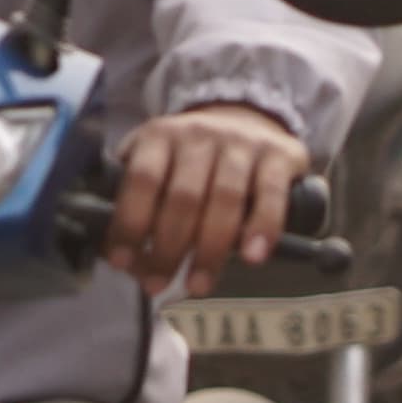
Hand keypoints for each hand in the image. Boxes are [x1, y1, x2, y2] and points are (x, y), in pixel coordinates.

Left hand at [106, 103, 310, 299]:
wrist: (246, 117)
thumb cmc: (191, 158)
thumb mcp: (157, 165)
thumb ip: (140, 207)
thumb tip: (131, 265)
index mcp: (160, 136)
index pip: (142, 179)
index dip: (130, 222)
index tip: (122, 260)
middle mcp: (199, 135)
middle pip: (184, 196)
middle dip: (168, 248)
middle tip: (159, 284)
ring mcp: (241, 143)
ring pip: (225, 199)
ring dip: (210, 249)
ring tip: (198, 285)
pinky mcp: (279, 155)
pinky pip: (270, 194)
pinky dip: (262, 228)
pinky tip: (251, 256)